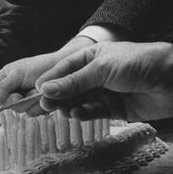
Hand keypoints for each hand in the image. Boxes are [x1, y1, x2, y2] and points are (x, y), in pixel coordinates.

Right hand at [0, 52, 58, 114]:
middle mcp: (14, 90)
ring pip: (21, 110)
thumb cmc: (39, 66)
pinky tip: (44, 97)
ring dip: (30, 102)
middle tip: (20, 95)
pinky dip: (40, 106)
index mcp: (5, 79)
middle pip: (6, 105)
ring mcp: (26, 98)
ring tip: (37, 91)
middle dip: (15, 101)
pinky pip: (35, 112)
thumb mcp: (17, 73)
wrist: (64, 70)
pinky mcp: (38, 105)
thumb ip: (3, 87)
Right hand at [37, 41, 172, 120]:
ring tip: (60, 111)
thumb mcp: (100, 68)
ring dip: (68, 106)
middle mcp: (94, 75)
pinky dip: (83, 114)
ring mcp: (104, 92)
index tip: (35, 92)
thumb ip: (73, 81)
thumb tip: (45, 89)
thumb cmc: (137, 63)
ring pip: (78, 101)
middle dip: (56, 96)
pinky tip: (76, 114)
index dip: (49, 80)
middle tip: (43, 105)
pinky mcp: (114, 108)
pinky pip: (93, 112)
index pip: (63, 69)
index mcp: (89, 58)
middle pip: (68, 87)